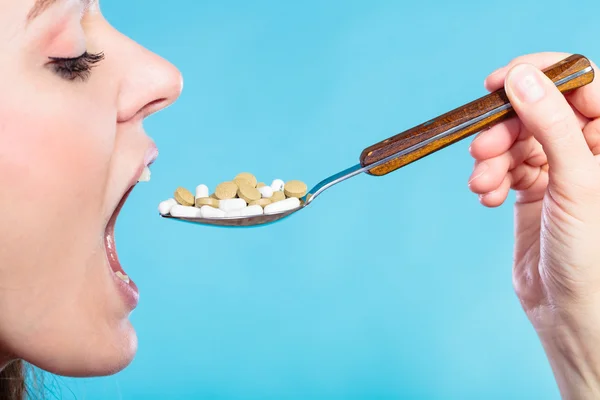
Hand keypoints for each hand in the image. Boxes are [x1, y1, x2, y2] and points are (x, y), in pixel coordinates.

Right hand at [467, 52, 599, 397]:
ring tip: (482, 183)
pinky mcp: (533, 192)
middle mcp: (588, 152)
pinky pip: (506, 169)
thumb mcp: (575, 181)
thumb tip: (522, 77)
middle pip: (538, 113)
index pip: (582, 85)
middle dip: (505, 129)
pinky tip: (488, 198)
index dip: (541, 77)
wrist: (569, 313)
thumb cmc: (591, 255)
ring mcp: (558, 172)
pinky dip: (491, 179)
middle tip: (480, 146)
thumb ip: (550, 124)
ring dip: (492, 160)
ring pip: (516, 142)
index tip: (502, 81)